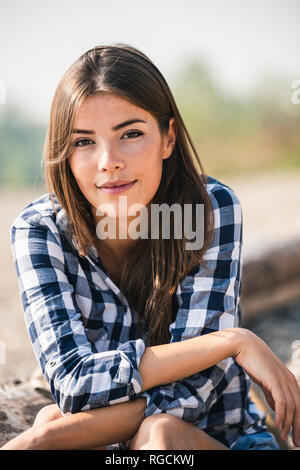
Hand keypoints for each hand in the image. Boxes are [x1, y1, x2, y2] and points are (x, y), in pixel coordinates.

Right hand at [234, 328, 299, 446]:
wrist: (244, 345)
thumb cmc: (253, 361)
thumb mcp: (264, 380)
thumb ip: (271, 393)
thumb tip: (276, 408)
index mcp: (289, 380)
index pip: (299, 404)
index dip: (299, 421)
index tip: (296, 435)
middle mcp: (290, 380)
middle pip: (299, 408)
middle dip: (298, 427)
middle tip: (296, 443)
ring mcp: (284, 380)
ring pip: (292, 408)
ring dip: (289, 425)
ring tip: (286, 438)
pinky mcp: (275, 380)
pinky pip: (282, 403)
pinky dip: (282, 416)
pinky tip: (279, 426)